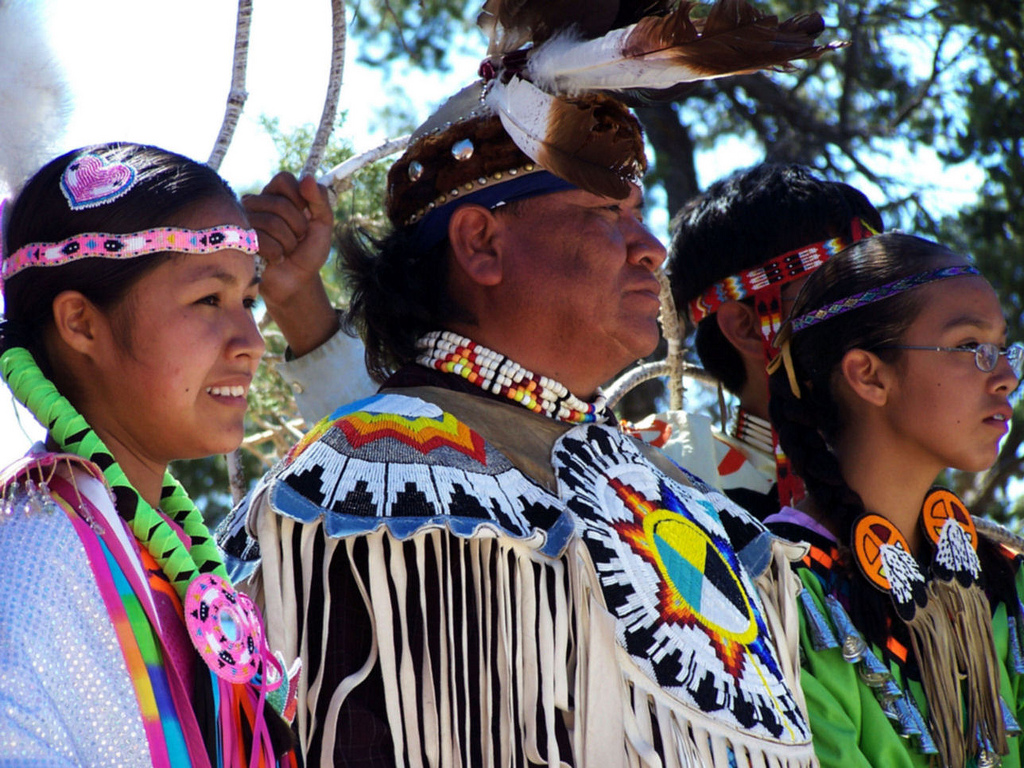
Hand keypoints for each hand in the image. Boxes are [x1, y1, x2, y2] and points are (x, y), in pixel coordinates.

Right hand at [243, 172, 338, 356]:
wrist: (298, 282)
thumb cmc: (308, 252)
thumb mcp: (323, 225)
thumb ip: (320, 200)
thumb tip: (307, 178)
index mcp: (277, 195)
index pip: (284, 179)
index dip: (299, 197)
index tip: (306, 213)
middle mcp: (258, 203)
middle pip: (280, 204)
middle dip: (298, 227)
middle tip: (298, 239)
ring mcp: (245, 221)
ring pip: (271, 222)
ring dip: (288, 243)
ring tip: (287, 250)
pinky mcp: (239, 241)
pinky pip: (261, 240)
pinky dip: (277, 253)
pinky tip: (276, 259)